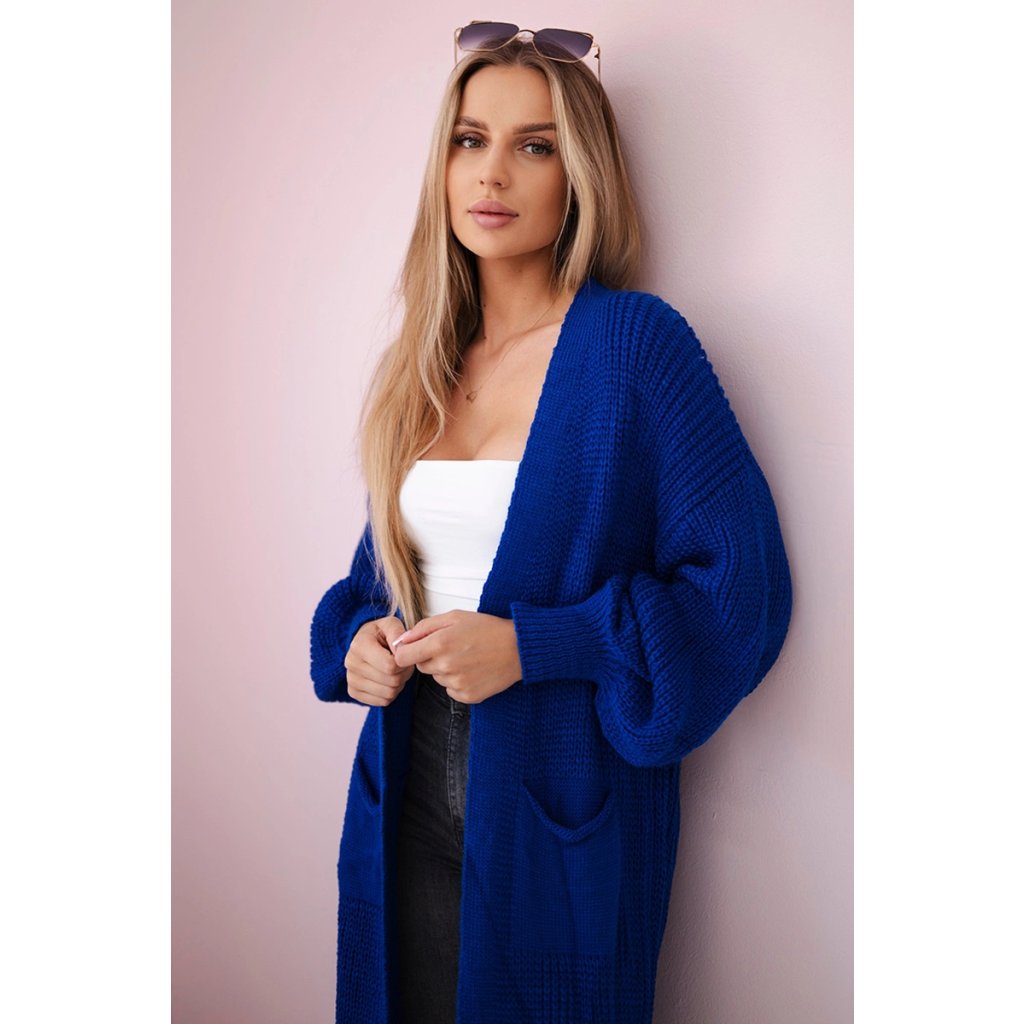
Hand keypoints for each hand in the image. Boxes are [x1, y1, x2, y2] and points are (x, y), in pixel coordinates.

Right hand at [344, 616, 414, 705]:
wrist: (365, 642)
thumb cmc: (381, 633)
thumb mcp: (391, 624)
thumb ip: (397, 633)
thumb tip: (401, 651)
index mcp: (359, 645)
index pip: (390, 666)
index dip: (404, 663)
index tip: (404, 655)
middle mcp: (351, 663)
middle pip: (392, 681)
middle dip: (404, 673)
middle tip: (403, 664)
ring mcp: (350, 680)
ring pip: (389, 693)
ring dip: (399, 684)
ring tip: (396, 671)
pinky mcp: (353, 692)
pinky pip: (383, 702)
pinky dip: (391, 693)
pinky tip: (388, 680)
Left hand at [390, 610, 522, 703]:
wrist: (518, 648)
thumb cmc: (486, 628)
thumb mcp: (454, 617)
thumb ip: (424, 627)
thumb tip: (402, 640)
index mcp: (440, 644)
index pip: (402, 657)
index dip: (405, 652)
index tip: (413, 649)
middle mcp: (446, 666)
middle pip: (420, 667)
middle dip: (429, 657)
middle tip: (452, 647)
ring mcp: (457, 684)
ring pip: (437, 678)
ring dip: (445, 669)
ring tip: (467, 657)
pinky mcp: (467, 696)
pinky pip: (450, 690)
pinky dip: (458, 681)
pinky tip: (473, 669)